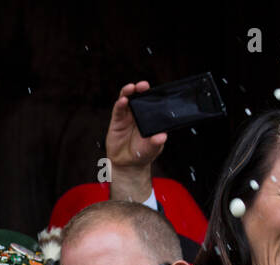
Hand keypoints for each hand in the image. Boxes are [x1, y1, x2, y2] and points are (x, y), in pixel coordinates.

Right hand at [107, 80, 165, 202]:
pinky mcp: (117, 121)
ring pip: (127, 99)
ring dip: (128, 92)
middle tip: (143, 85)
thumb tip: (162, 137)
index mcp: (150, 117)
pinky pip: (118, 110)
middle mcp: (139, 114)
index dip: (153, 94)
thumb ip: (156, 143)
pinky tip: (122, 100)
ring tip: (131, 88)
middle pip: (139, 96)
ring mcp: (127, 116)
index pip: (152, 102)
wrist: (127, 163)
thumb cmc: (142, 154)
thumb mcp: (152, 149)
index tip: (156, 90)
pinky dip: (120, 104)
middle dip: (141, 89)